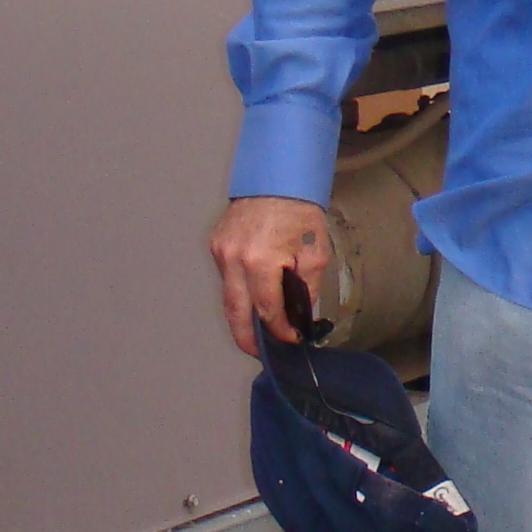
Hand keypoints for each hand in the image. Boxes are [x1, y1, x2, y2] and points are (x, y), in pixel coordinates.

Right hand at [209, 194, 337, 356]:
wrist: (277, 178)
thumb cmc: (300, 212)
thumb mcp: (315, 254)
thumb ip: (305, 289)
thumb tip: (300, 316)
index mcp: (260, 261)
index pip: (266, 310)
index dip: (278, 330)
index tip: (290, 339)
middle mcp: (233, 259)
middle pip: (235, 313)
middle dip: (247, 338)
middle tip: (260, 353)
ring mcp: (220, 252)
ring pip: (228, 297)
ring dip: (242, 316)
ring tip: (258, 332)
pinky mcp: (216, 245)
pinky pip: (227, 278)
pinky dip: (239, 293)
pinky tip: (253, 300)